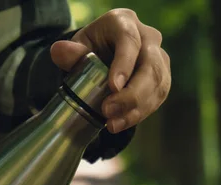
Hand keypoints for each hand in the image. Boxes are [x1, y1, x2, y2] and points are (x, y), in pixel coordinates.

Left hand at [51, 8, 170, 133]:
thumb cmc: (91, 49)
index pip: (129, 40)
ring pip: (157, 85)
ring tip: (112, 124)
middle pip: (150, 66)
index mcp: (125, 22)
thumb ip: (71, 52)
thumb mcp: (78, 48)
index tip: (113, 87)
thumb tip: (58, 51)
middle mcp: (148, 38)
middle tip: (108, 112)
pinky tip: (120, 124)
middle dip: (131, 94)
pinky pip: (156, 98)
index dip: (124, 64)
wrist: (105, 58)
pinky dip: (139, 114)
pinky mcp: (162, 79)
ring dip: (135, 109)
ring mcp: (159, 59)